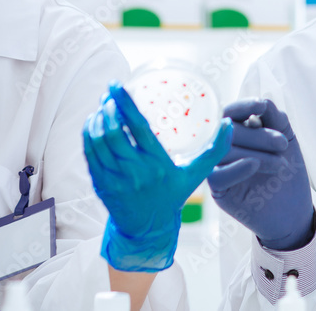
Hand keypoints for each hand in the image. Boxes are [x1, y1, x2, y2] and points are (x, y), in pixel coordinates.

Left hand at [83, 81, 231, 271]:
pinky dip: (87, 134)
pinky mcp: (100, 183)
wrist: (148, 229)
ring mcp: (115, 178)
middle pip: (114, 131)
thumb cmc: (172, 196)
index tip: (117, 86)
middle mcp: (135, 171)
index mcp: (158, 163)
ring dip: (97, 118)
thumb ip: (213, 150)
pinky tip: (92, 123)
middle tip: (109, 94)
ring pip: (98, 141)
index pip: (137, 126)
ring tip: (102, 105)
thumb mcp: (195, 174)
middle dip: (107, 107)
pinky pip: (89, 154)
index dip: (125, 103)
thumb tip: (228, 124)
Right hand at [208, 99, 313, 250]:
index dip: (243, 106)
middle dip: (259, 135)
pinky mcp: (219, 190)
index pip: (231, 113)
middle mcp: (225, 148)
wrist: (294, 212)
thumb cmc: (288, 175)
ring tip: (280, 164)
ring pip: (224, 151)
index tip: (261, 105)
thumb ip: (275, 119)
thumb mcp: (287, 141)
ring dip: (256, 153)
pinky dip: (236, 167)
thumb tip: (262, 101)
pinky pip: (217, 175)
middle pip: (229, 131)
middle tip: (282, 144)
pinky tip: (254, 165)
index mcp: (239, 133)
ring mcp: (219, 168)